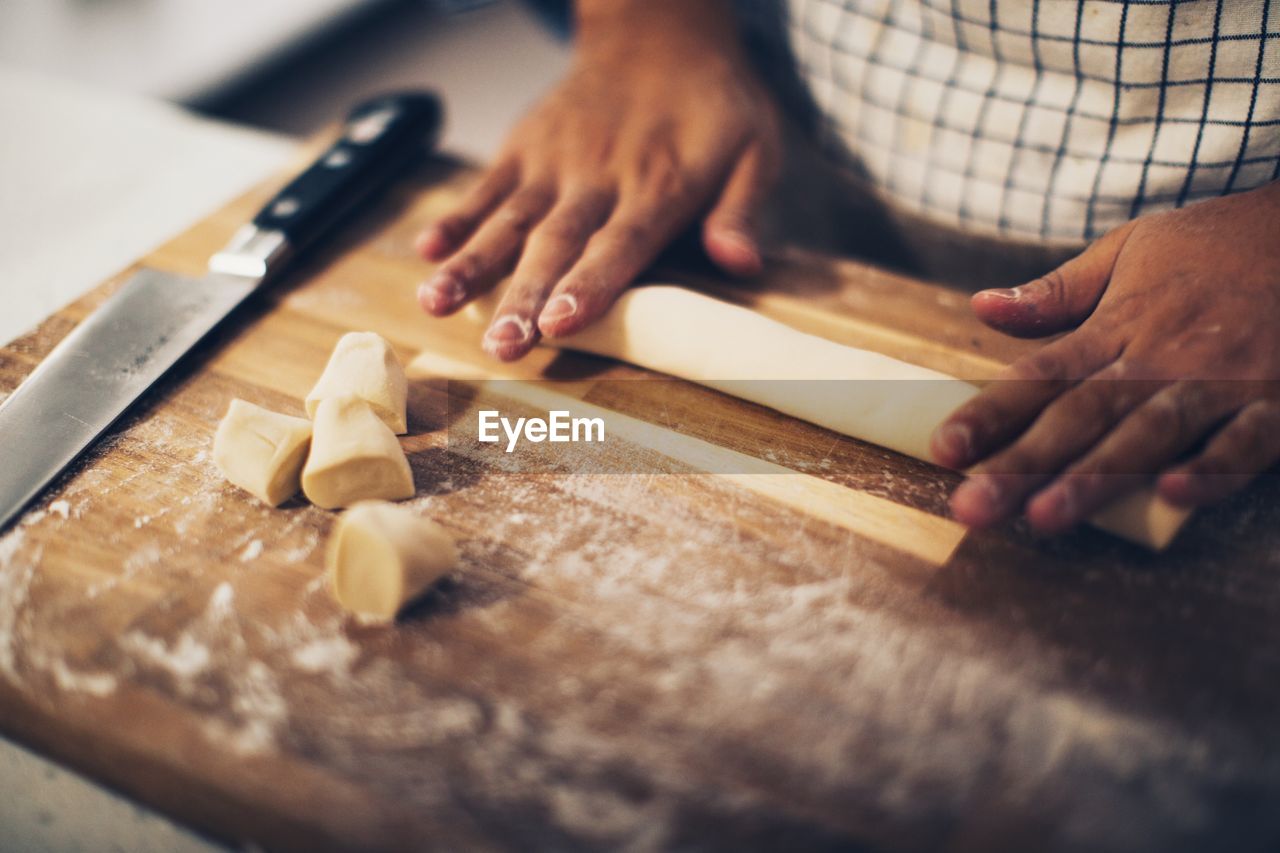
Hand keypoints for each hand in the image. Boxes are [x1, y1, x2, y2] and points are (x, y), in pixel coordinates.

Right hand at [415, 0, 781, 359]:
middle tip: (501, 345)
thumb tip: (741, 263)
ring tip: (438, 304)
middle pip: (557, 243)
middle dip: (524, 297)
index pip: (621, 243)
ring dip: (473, 265)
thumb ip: (742, 208)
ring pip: (509, 220)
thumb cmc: (713, 105)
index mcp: (660, 186)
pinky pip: (486, 186)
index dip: (590, 283)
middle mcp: (600, 176)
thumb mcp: (756, 149)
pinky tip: (427, 251)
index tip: (561, 323)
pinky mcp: (525, 148)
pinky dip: (456, 218)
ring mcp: (555, 161)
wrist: (658, 33)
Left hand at [931, 182, 1279, 532]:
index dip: (988, 415)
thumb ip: (1056, 292)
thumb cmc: (1220, 244)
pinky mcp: (1279, 399)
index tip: (943, 450)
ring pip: (1148, 433)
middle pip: (1080, 416)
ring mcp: (1220, 379)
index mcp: (1118, 325)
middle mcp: (1160, 355)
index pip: (1039, 377)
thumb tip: (980, 307)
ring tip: (1046, 516)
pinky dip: (1211, 467)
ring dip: (1097, 476)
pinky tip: (1171, 495)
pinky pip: (1244, 440)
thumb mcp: (1131, 249)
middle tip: (972, 507)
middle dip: (1023, 465)